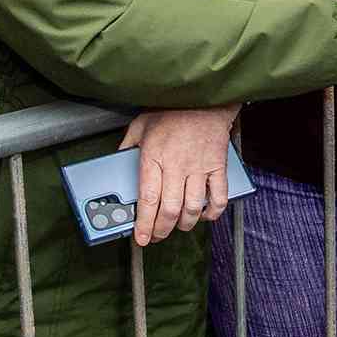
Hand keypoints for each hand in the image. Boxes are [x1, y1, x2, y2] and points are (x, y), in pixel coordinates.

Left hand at [119, 105, 238, 246]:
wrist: (204, 98)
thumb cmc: (172, 110)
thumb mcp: (140, 124)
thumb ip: (128, 145)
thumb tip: (118, 161)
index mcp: (154, 157)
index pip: (148, 199)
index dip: (144, 224)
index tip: (141, 238)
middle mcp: (176, 165)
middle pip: (170, 210)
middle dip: (162, 230)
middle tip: (156, 236)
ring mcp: (199, 167)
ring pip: (193, 208)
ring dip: (184, 224)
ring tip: (178, 227)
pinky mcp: (217, 166)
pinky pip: (218, 197)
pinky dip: (212, 212)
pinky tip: (204, 215)